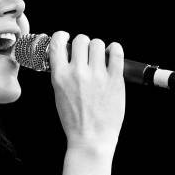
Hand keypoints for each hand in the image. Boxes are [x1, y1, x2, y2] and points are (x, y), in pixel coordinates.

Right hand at [49, 32, 124, 153]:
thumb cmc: (75, 121)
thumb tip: (67, 59)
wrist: (90, 138)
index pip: (57, 43)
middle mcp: (78, 73)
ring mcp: (97, 75)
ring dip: (98, 48)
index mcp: (60, 76)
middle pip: (81, 40)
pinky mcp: (114, 79)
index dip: (62, 36)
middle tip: (86, 54)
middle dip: (83, 44)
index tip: (66, 38)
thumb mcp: (59, 95)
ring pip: (98, 43)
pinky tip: (112, 54)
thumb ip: (62, 75)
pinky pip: (116, 52)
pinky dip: (115, 49)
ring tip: (99, 58)